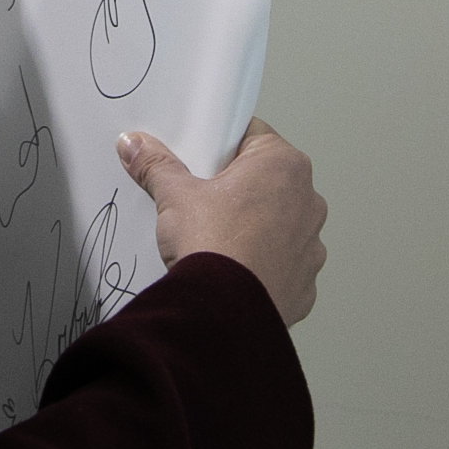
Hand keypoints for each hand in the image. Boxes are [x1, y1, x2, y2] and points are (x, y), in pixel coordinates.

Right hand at [117, 118, 327, 325]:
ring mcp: (310, 244)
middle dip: (238, 188)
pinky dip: (262, 264)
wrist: (223, 313)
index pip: (253, 136)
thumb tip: (137, 146)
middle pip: (267, 180)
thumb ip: (157, 164)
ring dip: (255, 227)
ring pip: (278, 223)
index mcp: (284, 165)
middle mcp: (308, 201)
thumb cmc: (215, 247)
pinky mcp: (304, 281)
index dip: (223, 145)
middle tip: (203, 199)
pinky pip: (282, 262)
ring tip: (217, 237)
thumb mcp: (174, 196)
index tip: (203, 158)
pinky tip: (233, 267)